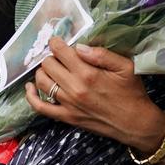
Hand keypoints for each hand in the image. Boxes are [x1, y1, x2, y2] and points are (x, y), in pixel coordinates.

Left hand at [25, 38, 164, 153]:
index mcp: (88, 73)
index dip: (56, 43)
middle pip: (48, 65)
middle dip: (51, 56)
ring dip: (42, 72)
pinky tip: (29, 88)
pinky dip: (31, 97)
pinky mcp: (66, 117)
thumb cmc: (132, 93)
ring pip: (42, 82)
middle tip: (59, 56)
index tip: (57, 41)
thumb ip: (101, 54)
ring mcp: (68, 104)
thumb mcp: (125, 67)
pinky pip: (41, 107)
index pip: (61, 52)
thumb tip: (79, 47)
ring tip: (50, 68)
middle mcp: (75, 88)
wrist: (135, 123)